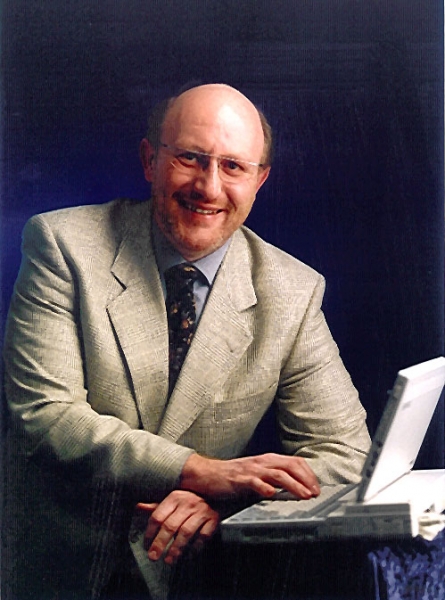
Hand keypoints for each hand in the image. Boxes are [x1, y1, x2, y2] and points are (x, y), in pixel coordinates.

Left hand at [136, 490, 218, 564]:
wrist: (217, 494)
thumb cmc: (190, 500)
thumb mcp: (173, 500)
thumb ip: (157, 507)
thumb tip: (138, 507)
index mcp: (175, 497)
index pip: (158, 516)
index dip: (150, 532)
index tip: (146, 544)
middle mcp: (188, 503)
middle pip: (170, 526)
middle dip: (160, 543)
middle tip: (153, 556)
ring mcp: (202, 511)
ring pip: (186, 532)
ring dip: (176, 548)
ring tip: (169, 560)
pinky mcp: (214, 519)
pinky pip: (203, 535)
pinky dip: (196, 547)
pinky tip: (189, 555)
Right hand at [180, 452, 319, 499]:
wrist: (207, 474)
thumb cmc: (233, 477)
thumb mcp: (257, 474)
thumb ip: (274, 478)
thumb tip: (295, 489)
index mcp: (268, 460)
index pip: (295, 462)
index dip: (309, 474)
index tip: (317, 488)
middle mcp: (262, 462)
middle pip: (290, 466)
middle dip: (306, 480)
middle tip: (315, 493)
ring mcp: (251, 470)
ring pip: (277, 474)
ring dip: (293, 485)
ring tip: (303, 496)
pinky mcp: (239, 480)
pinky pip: (254, 482)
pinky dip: (264, 488)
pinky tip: (271, 494)